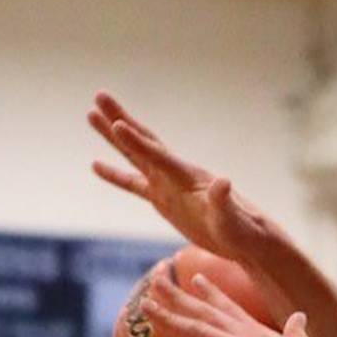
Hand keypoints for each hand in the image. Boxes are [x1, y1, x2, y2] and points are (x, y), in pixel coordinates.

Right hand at [89, 93, 297, 327]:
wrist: (246, 240)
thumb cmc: (242, 230)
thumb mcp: (232, 218)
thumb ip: (224, 201)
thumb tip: (223, 182)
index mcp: (187, 176)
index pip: (158, 154)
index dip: (137, 141)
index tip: (117, 124)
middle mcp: (175, 174)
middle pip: (142, 141)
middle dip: (120, 119)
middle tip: (98, 96)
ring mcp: (167, 185)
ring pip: (134, 156)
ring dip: (112, 138)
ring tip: (90, 115)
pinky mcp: (164, 200)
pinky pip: (134, 184)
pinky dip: (116, 175)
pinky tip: (96, 165)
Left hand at [143, 276, 336, 336]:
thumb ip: (297, 333)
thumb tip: (301, 318)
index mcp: (258, 332)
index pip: (228, 306)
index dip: (209, 291)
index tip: (192, 277)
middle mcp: (244, 335)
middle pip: (203, 310)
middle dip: (177, 294)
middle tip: (154, 280)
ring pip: (196, 329)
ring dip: (169, 317)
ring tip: (145, 307)